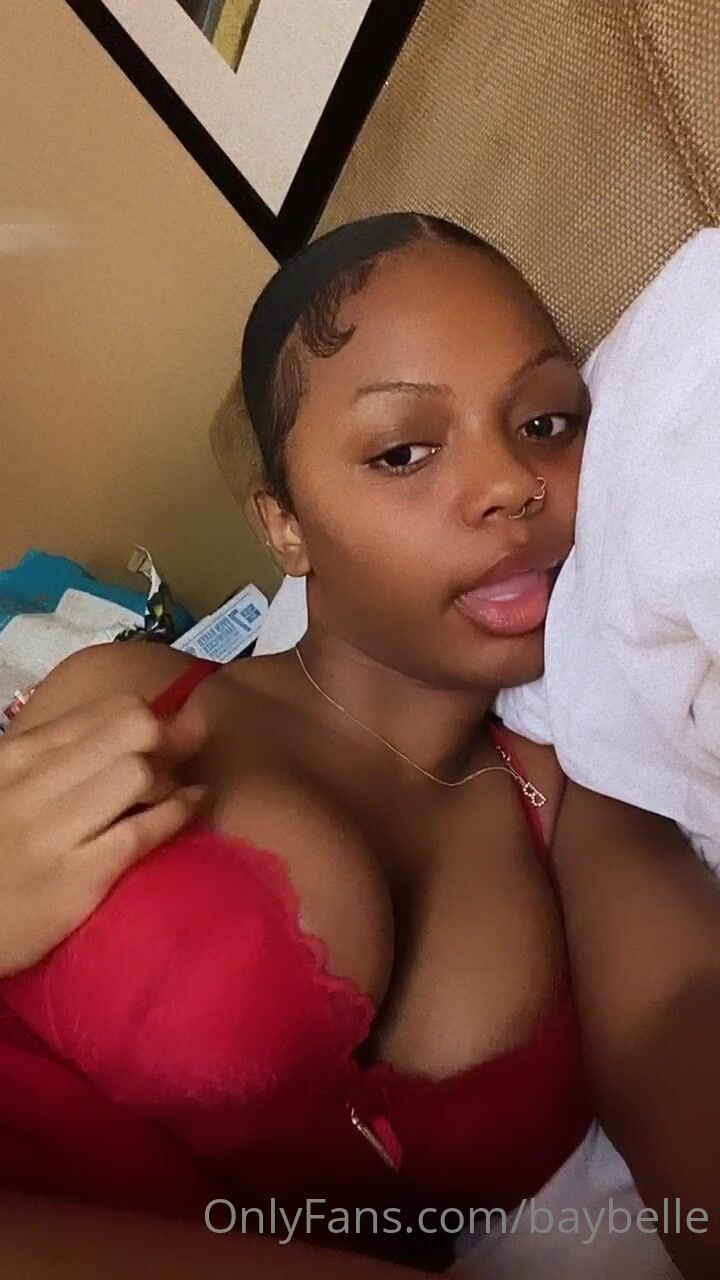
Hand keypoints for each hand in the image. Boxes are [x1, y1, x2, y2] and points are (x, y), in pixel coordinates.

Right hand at [0, 694, 207, 975]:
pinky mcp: (74, 878)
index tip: (166, 739)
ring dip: (168, 780)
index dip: (154, 719)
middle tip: (174, 767)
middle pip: (134, 729)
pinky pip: (141, 831)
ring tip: (166, 797)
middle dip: (169, 742)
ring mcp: (53, 830)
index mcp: (22, 753)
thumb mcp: (13, 786)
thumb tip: (146, 722)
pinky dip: (176, 813)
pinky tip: (188, 807)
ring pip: (138, 772)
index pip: (113, 709)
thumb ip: (67, 754)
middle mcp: (34, 782)